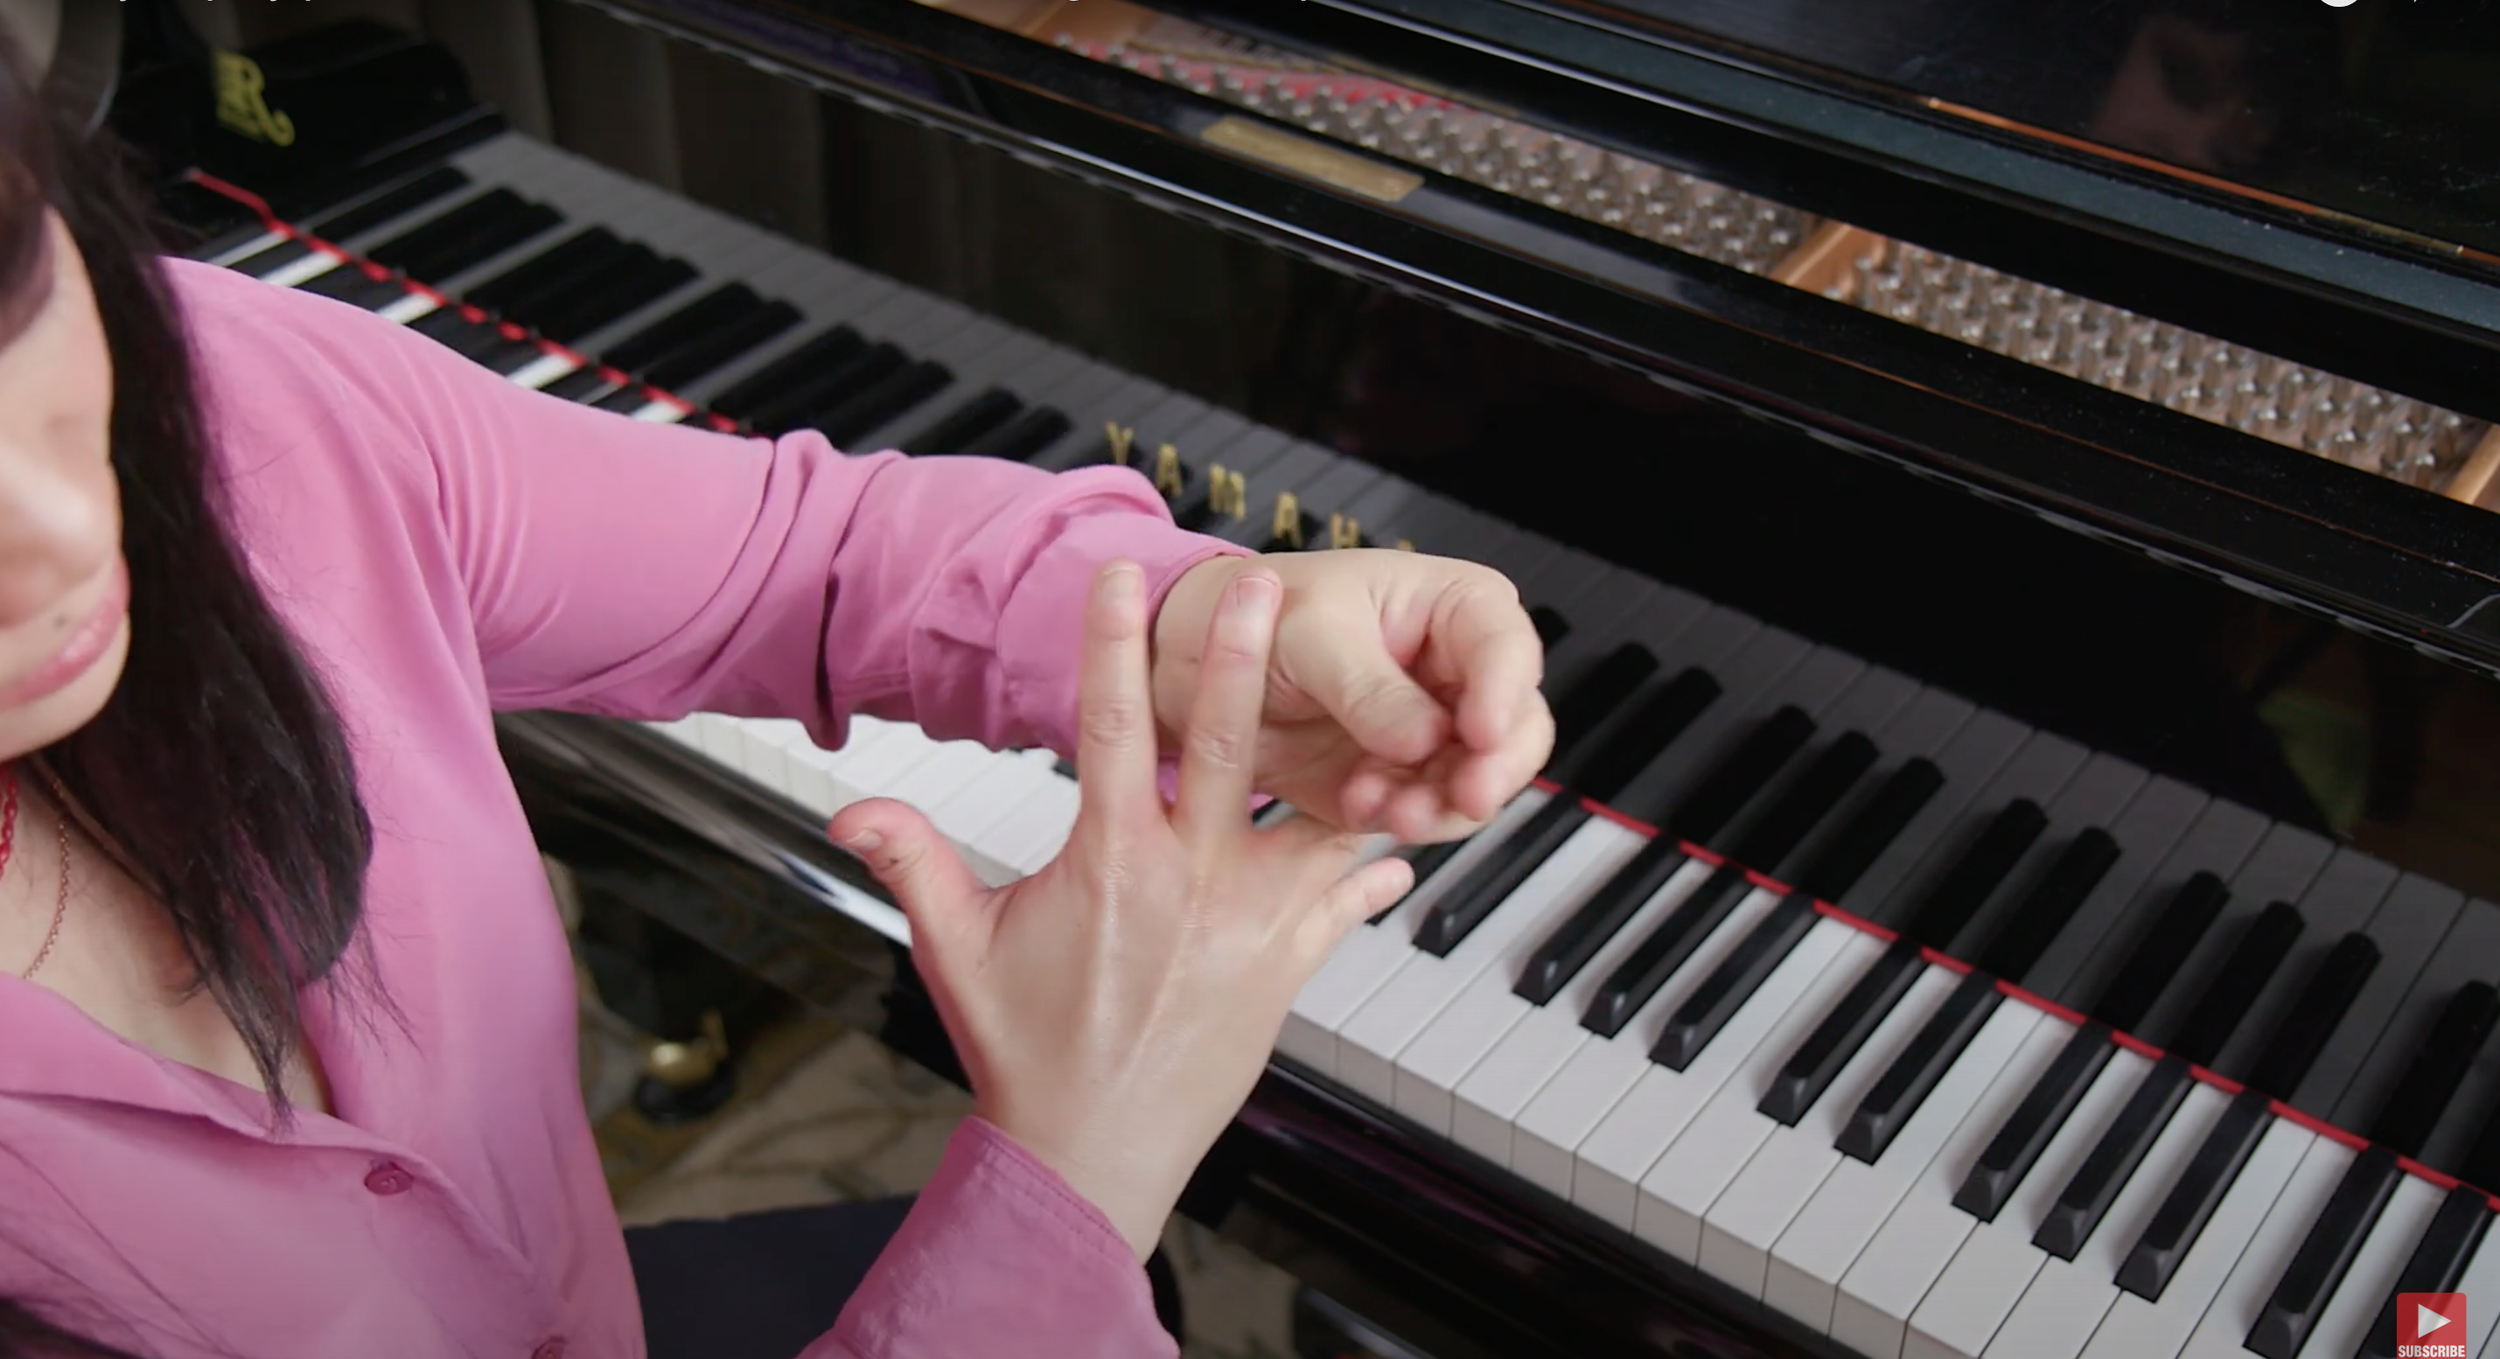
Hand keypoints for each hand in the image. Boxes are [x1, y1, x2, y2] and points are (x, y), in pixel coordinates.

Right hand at [830, 560, 1413, 1258]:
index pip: (1107, 728)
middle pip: (1225, 747)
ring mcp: (1246, 925)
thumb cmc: (1028, 1054)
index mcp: (1109, 864)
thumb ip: (913, 862)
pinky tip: (1394, 846)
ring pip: (1313, 820)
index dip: (1111, 646)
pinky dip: (1369, 873)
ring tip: (1386, 702)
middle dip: (1245, 658)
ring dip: (1346, 763)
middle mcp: (1186, 883)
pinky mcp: (1284, 969)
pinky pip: (1342, 905)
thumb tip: (852, 808)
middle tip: (1267, 586)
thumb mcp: (956, 949)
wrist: (1090, 1154)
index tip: (1121, 577)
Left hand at [1152, 550, 1552, 843]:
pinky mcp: (1406, 779)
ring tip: (1389, 810)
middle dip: (1493, 769)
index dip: (1505, 694)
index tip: (1483, 733)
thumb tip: (1425, 738)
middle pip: (1517, 728)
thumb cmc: (1261, 615)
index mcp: (1452, 607)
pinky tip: (1361, 806)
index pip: (1507, 648)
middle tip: (1464, 797)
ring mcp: (1435, 730)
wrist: (1200, 666)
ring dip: (1442, 806)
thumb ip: (1368, 687)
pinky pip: (1431, 813)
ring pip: (1481, 781)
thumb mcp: (1310, 634)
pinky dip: (1403, 820)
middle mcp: (1457, 671)